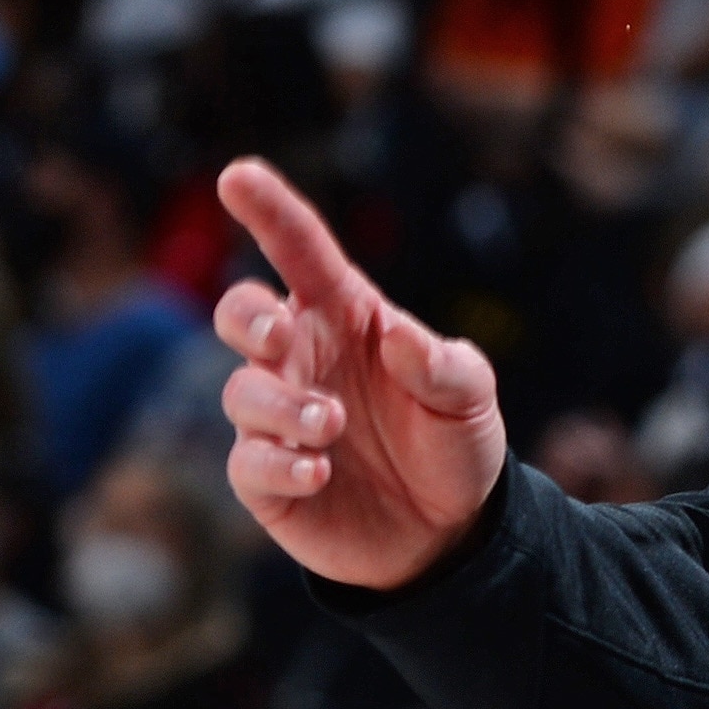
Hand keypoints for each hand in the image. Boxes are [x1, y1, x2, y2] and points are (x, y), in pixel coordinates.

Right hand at [213, 157, 505, 589]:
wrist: (449, 532)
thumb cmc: (453, 444)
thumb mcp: (470, 398)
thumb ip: (444, 365)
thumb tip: (398, 336)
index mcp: (346, 317)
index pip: (300, 252)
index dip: (268, 211)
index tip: (238, 175)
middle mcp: (302, 358)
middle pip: (241, 313)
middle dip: (246, 317)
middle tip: (279, 339)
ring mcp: (277, 418)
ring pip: (243, 392)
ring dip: (281, 406)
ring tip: (331, 427)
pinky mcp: (266, 478)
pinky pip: (249, 461)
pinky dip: (278, 463)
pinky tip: (318, 471)